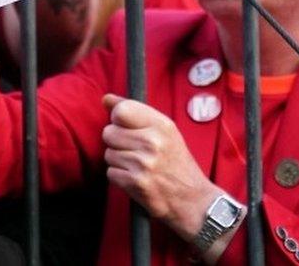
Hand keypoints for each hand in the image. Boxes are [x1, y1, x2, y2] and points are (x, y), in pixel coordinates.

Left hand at [101, 94, 222, 241]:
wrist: (193, 201)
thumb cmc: (177, 164)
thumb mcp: (165, 132)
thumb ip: (135, 112)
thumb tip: (106, 98)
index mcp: (162, 125)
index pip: (122, 110)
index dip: (118, 119)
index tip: (127, 127)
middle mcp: (153, 142)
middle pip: (109, 132)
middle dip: (116, 142)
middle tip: (135, 151)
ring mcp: (144, 163)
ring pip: (108, 153)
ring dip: (118, 161)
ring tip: (138, 166)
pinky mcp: (136, 183)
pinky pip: (110, 173)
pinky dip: (119, 177)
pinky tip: (135, 179)